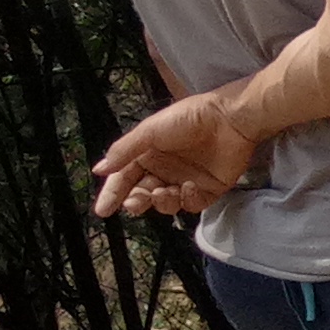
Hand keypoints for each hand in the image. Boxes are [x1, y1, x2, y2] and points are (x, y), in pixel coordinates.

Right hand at [92, 90, 254, 218]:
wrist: (230, 118)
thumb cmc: (189, 118)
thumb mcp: (150, 130)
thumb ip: (124, 151)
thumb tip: (98, 170)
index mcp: (147, 155)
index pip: (124, 179)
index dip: (113, 194)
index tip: (102, 210)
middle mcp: (164, 170)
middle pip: (143, 194)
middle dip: (137, 201)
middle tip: (135, 203)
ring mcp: (186, 180)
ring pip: (166, 203)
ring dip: (161, 202)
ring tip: (163, 192)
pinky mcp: (209, 189)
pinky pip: (192, 204)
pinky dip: (187, 200)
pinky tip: (189, 186)